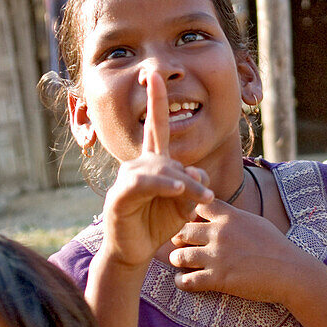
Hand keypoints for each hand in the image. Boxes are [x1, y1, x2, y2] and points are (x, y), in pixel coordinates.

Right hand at [100, 71, 214, 268]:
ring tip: (201, 198)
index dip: (156, 101)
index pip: (156, 127)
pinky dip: (162, 185)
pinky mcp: (119, 196)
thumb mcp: (185, 203)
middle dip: (191, 178)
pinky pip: (144, 184)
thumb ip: (195, 185)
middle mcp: (139, 165)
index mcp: (155, 162)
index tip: (156, 75)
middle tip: (208, 197)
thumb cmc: (158, 224)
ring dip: (184, 185)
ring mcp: (127, 179)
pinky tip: (177, 189)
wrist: (135, 251)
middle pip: (170, 158)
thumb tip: (198, 173)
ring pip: (161, 171)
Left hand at [168, 197, 310, 303]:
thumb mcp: (255, 222)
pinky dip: (181, 282)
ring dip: (177, 260)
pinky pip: (186, 281)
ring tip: (181, 263)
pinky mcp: (218, 279)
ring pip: (178, 256)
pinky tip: (184, 281)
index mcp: (229, 217)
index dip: (189, 213)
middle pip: (181, 230)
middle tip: (181, 245)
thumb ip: (233, 216)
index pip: (197, 205)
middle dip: (178, 238)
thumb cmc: (276, 247)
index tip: (191, 222)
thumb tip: (219, 213)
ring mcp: (217, 256)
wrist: (290, 272)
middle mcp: (220, 233)